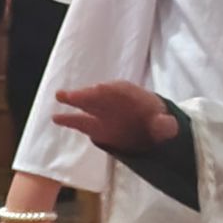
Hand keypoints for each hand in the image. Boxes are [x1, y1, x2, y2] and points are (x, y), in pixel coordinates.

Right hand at [51, 80, 176, 156]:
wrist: (151, 134)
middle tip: (76, 93)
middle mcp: (115, 101)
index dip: (112, 90)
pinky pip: (80, 122)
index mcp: (134, 95)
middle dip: (90, 93)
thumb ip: (166, 124)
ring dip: (75, 100)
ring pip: (87, 104)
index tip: (100, 89)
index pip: (121, 89)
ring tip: (60, 95)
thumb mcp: (167, 124)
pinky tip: (56, 118)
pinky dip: (69, 120)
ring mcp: (103, 113)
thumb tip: (166, 123)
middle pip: (101, 93)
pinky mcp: (95, 127)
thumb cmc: (158, 123)